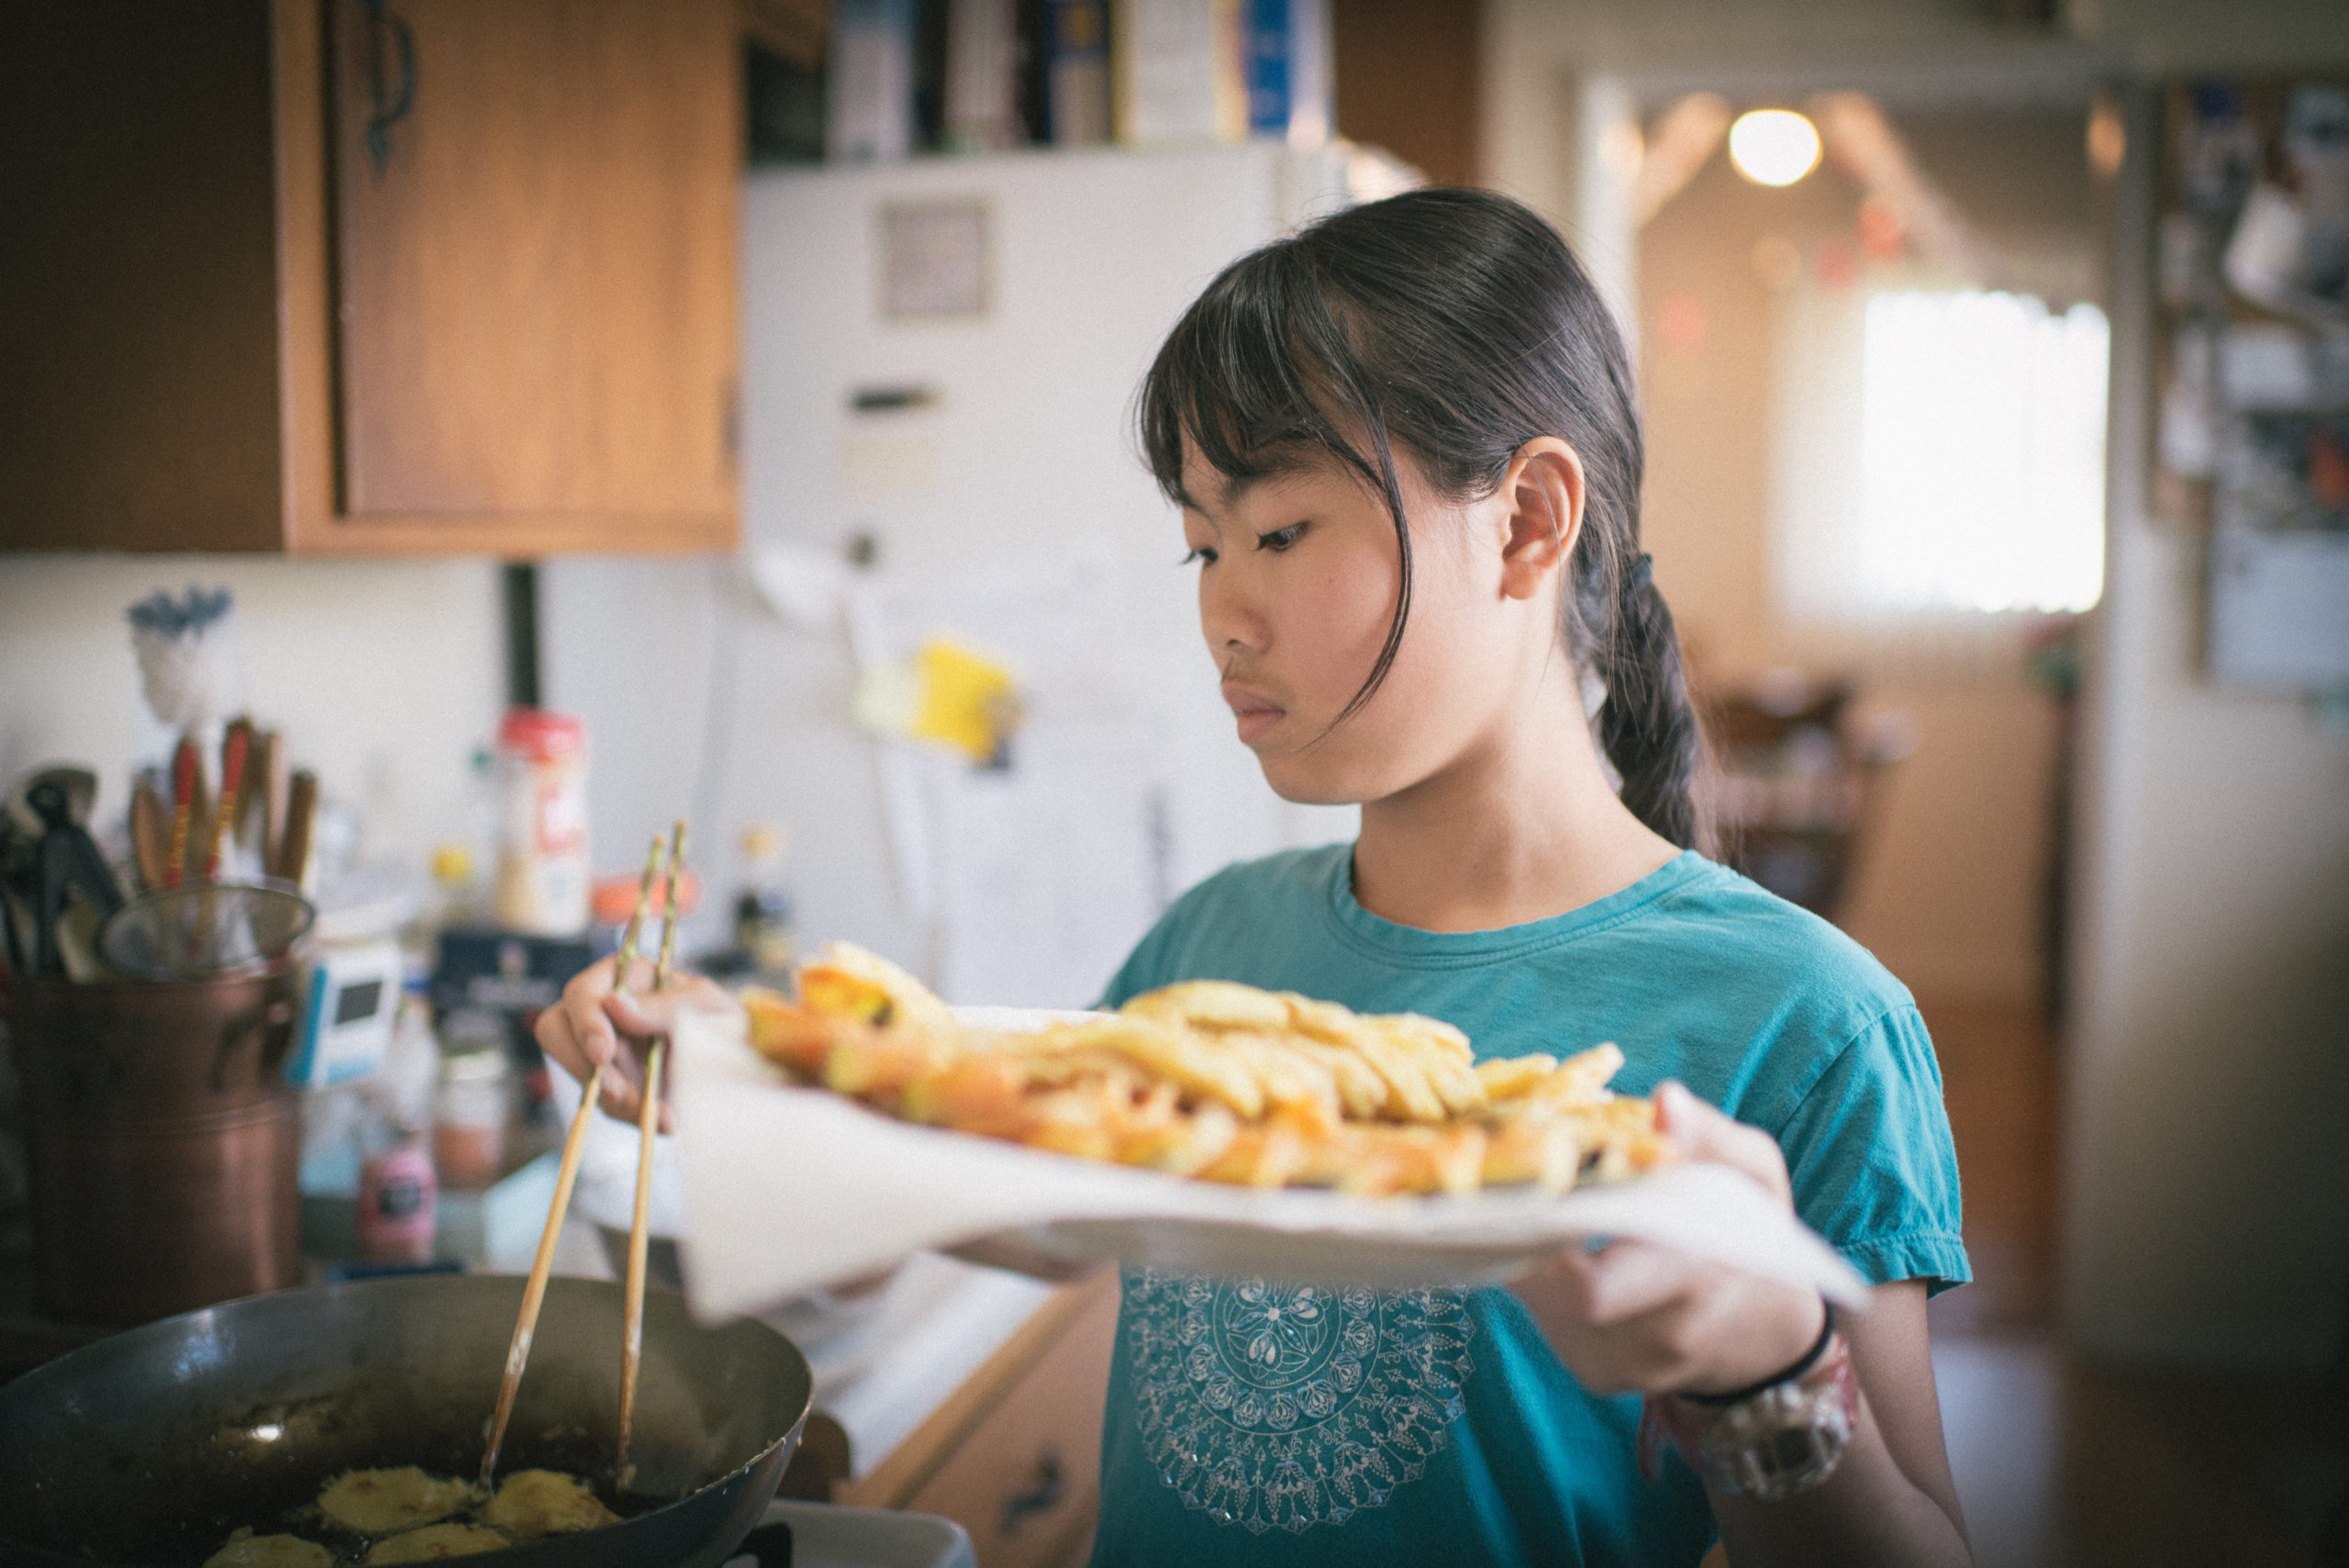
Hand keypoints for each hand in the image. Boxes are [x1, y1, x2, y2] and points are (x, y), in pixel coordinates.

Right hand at [534, 954, 733, 1132]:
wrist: (744, 1066)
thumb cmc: (727, 1022)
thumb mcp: (708, 1008)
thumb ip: (665, 1004)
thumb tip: (613, 1003)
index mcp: (625, 977)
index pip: (581, 992)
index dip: (585, 1022)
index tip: (604, 1054)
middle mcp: (604, 1010)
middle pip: (555, 1029)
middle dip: (580, 1064)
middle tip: (617, 1093)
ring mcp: (604, 1049)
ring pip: (577, 1073)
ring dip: (610, 1097)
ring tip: (656, 1112)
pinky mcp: (612, 1083)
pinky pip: (602, 1102)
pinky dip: (629, 1115)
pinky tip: (664, 1119)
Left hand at [1508, 1082, 1827, 1397]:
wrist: (1765, 1334)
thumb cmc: (1752, 1233)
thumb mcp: (1753, 1173)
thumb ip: (1709, 1135)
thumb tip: (1665, 1098)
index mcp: (1697, 1282)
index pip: (1593, 1287)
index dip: (1545, 1237)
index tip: (1523, 1178)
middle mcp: (1657, 1340)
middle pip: (1558, 1297)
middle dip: (1528, 1237)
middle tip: (1511, 1182)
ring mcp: (1623, 1367)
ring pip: (1545, 1303)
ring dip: (1532, 1251)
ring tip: (1537, 1202)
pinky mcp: (1597, 1374)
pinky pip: (1550, 1321)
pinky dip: (1545, 1279)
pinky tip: (1561, 1246)